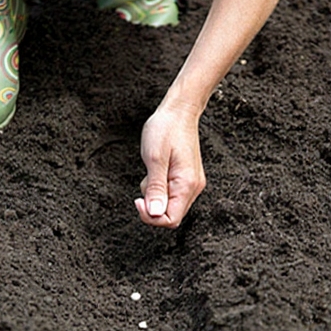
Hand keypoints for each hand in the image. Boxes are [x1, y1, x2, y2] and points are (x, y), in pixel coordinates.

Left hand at [135, 101, 205, 228]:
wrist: (178, 111)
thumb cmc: (166, 129)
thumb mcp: (154, 158)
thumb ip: (155, 188)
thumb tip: (155, 214)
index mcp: (187, 184)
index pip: (171, 220)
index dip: (151, 217)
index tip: (138, 201)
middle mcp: (193, 187)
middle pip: (171, 216)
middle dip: (152, 206)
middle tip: (145, 182)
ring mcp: (191, 183)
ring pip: (169, 206)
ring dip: (154, 196)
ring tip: (151, 172)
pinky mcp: (186, 179)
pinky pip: (170, 195)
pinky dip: (158, 189)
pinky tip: (156, 171)